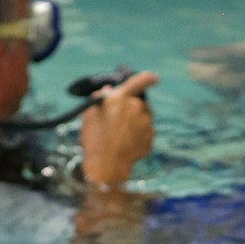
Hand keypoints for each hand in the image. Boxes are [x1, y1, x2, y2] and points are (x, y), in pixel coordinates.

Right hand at [79, 69, 157, 185]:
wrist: (106, 165)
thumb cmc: (94, 139)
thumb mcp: (90, 114)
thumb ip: (101, 98)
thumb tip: (108, 90)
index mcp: (120, 97)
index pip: (139, 81)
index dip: (148, 78)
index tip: (154, 78)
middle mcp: (136, 107)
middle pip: (139, 104)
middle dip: (132, 110)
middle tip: (119, 123)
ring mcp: (145, 123)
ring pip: (143, 118)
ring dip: (135, 123)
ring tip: (120, 136)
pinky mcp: (150, 137)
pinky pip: (145, 133)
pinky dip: (138, 137)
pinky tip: (126, 145)